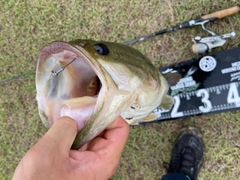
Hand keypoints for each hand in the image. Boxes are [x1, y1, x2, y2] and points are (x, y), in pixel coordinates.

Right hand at [12, 116, 129, 179]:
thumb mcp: (50, 152)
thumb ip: (65, 128)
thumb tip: (72, 119)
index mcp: (103, 161)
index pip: (120, 129)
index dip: (109, 113)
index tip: (94, 105)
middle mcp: (100, 160)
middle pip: (107, 128)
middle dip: (93, 116)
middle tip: (78, 107)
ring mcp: (89, 159)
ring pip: (94, 132)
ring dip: (82, 122)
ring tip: (69, 116)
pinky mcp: (78, 159)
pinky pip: (82, 138)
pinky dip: (75, 129)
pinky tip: (64, 126)